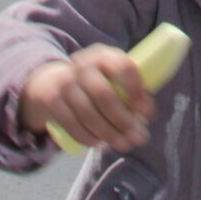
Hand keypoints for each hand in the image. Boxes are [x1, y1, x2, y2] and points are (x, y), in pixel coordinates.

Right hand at [18, 45, 153, 152]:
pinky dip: (87, 136)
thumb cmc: (95, 82)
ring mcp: (65, 82)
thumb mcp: (111, 77)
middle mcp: (83, 65)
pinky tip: (99, 143)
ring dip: (108, 133)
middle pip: (103, 94)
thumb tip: (144, 116)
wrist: (53, 81)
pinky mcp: (53, 100)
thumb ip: (128, 91)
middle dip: (122, 119)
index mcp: (104, 55)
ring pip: (87, 113)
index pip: (123, 67)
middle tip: (137, 137)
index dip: (136, 90)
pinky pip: (71, 123)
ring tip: (123, 144)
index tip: (146, 112)